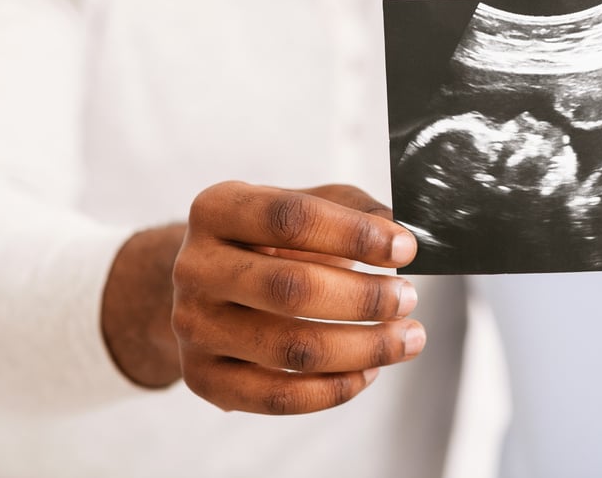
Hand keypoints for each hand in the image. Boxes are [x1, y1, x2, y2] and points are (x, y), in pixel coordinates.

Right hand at [172, 182, 424, 413]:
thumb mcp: (309, 204)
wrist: (211, 283)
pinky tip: (369, 371)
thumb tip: (402, 235)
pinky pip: (278, 397)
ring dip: (364, 348)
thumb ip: (357, 210)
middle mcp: (195, 267)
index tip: (405, 249)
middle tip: (408, 298)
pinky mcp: (201, 378)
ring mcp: (193, 326)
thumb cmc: (274, 239)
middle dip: (365, 298)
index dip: (355, 235)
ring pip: (290, 350)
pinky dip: (335, 389)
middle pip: (292, 289)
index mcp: (218, 209)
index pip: (291, 218)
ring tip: (406, 338)